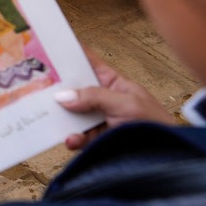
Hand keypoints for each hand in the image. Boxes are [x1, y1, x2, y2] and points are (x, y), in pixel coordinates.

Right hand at [56, 54, 175, 149]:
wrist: (167, 156)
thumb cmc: (155, 124)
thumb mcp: (126, 104)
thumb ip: (95, 97)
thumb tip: (65, 95)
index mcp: (114, 83)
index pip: (89, 63)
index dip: (72, 55)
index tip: (50, 48)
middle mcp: (104, 100)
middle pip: (75, 91)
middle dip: (58, 90)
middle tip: (38, 87)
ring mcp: (99, 121)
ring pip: (73, 115)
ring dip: (63, 117)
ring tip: (53, 118)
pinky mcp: (97, 141)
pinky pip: (79, 137)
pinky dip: (72, 139)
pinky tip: (71, 139)